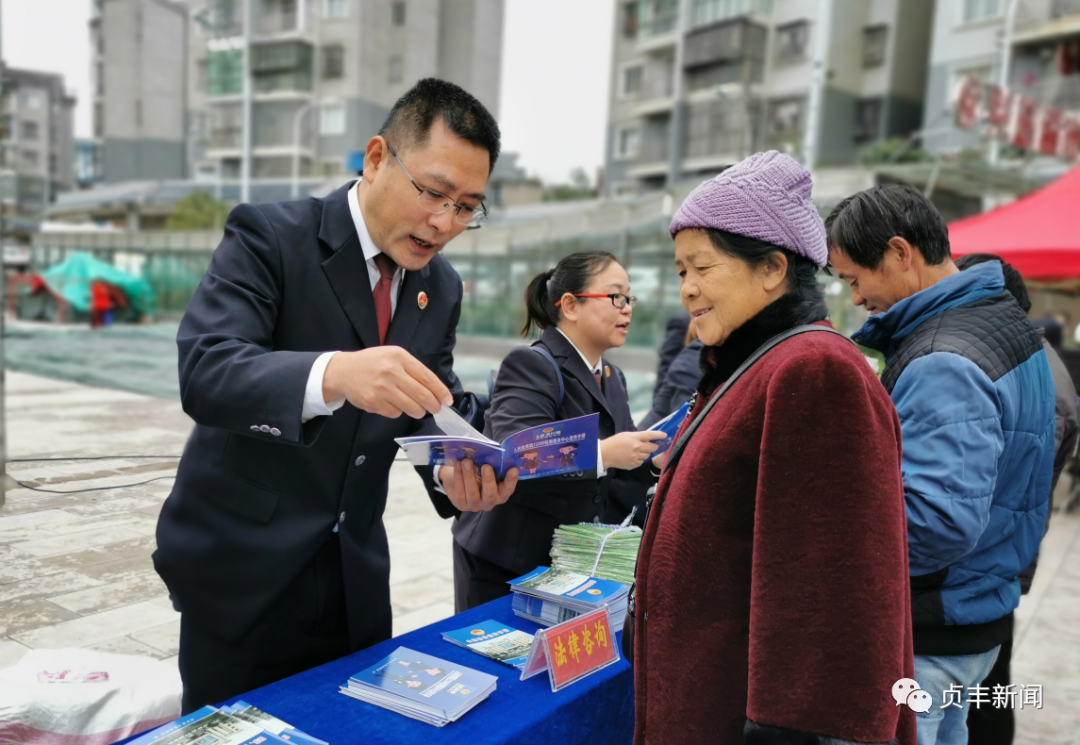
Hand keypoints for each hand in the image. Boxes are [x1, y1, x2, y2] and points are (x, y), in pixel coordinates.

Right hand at [323, 346, 451, 418]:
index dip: (440, 391)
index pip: (427, 377)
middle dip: (433, 405)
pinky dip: (398, 411)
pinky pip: (396, 413)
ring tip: (416, 408)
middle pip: (422, 395)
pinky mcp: (373, 402)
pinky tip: (391, 402)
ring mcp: (381, 388)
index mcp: (399, 357)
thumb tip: (436, 390)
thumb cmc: (372, 363)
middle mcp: (391, 372)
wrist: (342, 371)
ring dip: (418, 411)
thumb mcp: (393, 356)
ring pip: (411, 408)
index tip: (448, 400)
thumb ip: (413, 369)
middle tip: (436, 408)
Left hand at [439, 461, 518, 511]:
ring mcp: (475, 505)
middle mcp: (489, 502)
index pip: (508, 489)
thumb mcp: (485, 468)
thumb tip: (495, 453)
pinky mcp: (461, 504)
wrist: (458, 477)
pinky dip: (459, 476)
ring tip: (466, 461)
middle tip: (486, 466)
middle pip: (490, 494)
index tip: (513, 469)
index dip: (511, 481)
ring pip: (473, 492)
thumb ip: (492, 464)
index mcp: (500, 493)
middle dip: (488, 480)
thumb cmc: (477, 471)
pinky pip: (460, 491)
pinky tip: (458, 465)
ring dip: (469, 475)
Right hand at [601, 431, 666, 470]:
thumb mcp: (626, 435)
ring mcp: (636, 457)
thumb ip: (638, 436)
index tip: (665, 435)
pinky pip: (642, 461)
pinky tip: (633, 456)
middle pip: (652, 447)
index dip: (659, 435)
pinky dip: (640, 459)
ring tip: (637, 451)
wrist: (605, 454)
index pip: (650, 435)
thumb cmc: (615, 442)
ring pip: (648, 455)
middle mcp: (637, 448)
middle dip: (654, 446)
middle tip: (651, 445)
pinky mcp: (634, 464)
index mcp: (635, 438)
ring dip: (645, 453)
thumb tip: (648, 438)